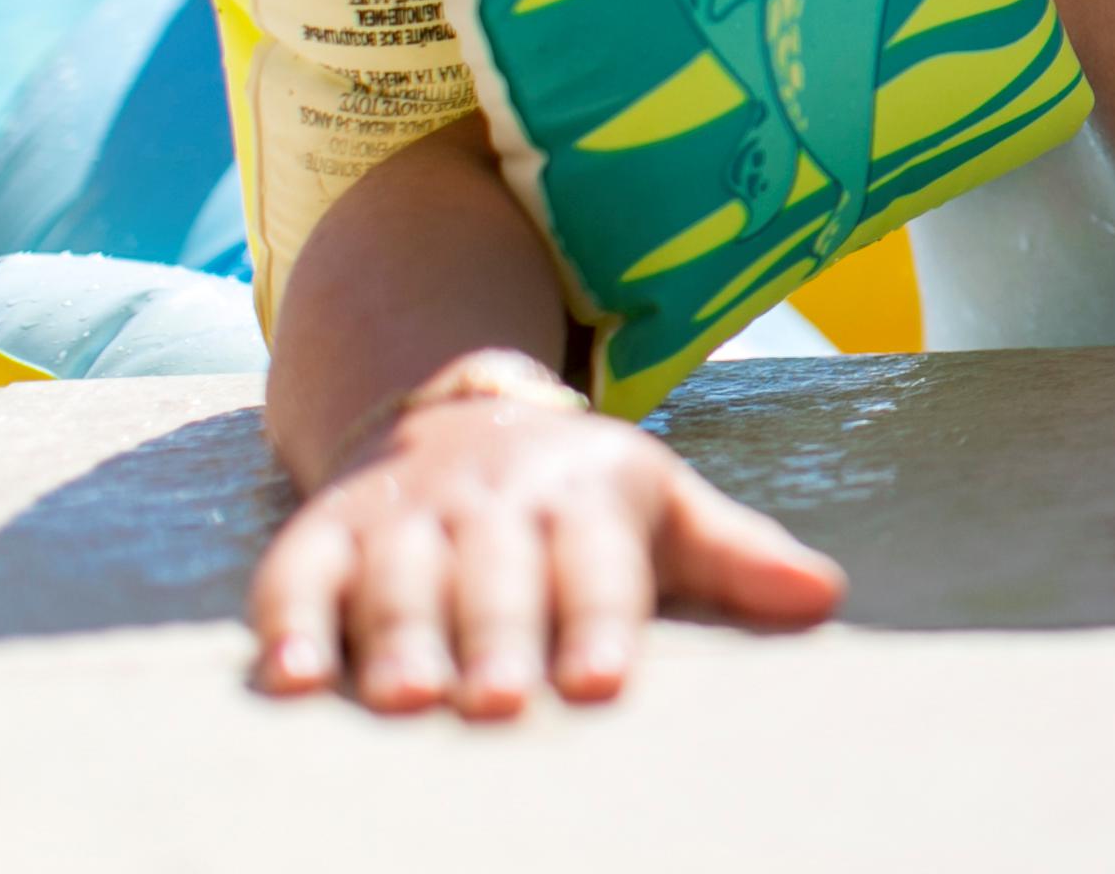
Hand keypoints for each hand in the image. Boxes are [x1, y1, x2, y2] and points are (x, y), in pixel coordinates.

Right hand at [250, 363, 845, 715]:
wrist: (458, 411)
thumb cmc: (581, 498)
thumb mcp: (666, 508)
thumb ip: (739, 557)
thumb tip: (828, 598)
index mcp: (585, 497)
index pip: (598, 567)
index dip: (599, 623)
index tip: (604, 681)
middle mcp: (492, 503)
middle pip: (495, 580)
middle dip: (496, 638)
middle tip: (497, 703)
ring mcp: (404, 515)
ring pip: (397, 582)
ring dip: (397, 641)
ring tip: (401, 703)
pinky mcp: (323, 532)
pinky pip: (295, 576)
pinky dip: (286, 624)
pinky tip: (289, 681)